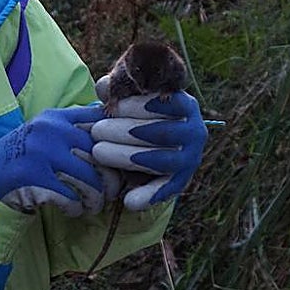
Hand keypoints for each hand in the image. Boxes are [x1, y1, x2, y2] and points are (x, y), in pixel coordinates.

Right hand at [0, 105, 106, 216]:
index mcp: (56, 116)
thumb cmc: (21, 157)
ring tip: (92, 205)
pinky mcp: (34, 177)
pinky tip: (72, 210)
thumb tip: (115, 138)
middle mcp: (51, 129)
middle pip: (101, 153)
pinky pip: (71, 197)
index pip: (99, 121)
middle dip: (111, 179)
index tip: (118, 160)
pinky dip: (75, 208)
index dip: (115, 141)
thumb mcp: (45, 133)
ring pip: (90, 179)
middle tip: (111, 193)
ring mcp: (42, 152)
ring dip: (95, 198)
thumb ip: (73, 130)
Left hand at [89, 91, 206, 209]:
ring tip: (99, 152)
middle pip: (161, 132)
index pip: (168, 102)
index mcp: (185, 105)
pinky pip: (166, 189)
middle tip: (95, 130)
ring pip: (160, 159)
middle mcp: (194, 131)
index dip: (141, 105)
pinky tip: (129, 202)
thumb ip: (117, 89)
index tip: (115, 107)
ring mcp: (190, 157)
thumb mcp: (128, 97)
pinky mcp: (181, 180)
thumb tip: (104, 87)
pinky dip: (148, 196)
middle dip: (124, 131)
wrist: (145, 140)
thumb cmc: (135, 111)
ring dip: (127, 156)